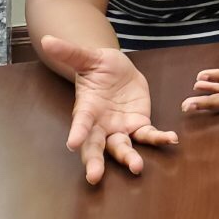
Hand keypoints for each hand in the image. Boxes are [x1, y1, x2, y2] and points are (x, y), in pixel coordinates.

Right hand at [40, 35, 177, 185]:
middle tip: (94, 177)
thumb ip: (70, 52)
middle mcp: (100, 126)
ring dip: (129, 158)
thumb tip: (47, 40)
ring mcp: (119, 128)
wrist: (116, 70)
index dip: (77, 132)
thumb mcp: (88, 57)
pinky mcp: (138, 125)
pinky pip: (148, 136)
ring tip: (137, 167)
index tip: (72, 143)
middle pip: (95, 147)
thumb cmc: (98, 66)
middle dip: (95, 161)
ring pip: (122, 147)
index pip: (80, 122)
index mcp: (86, 110)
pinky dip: (158, 139)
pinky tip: (170, 140)